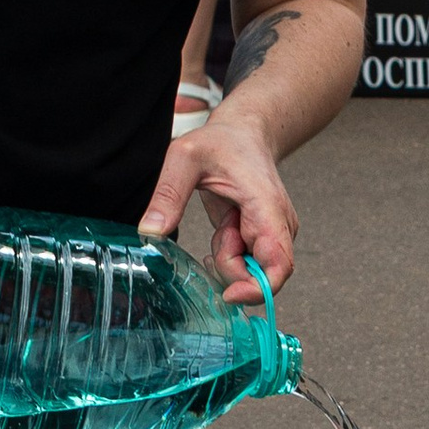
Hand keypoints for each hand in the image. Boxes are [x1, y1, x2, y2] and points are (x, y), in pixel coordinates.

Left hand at [138, 105, 299, 306]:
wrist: (243, 133)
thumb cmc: (223, 142)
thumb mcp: (185, 158)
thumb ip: (169, 195)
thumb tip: (149, 233)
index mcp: (268, 209)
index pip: (279, 267)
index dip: (257, 290)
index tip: (229, 295)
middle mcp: (279, 227)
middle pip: (257, 275)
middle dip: (229, 265)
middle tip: (220, 231)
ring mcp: (273, 235)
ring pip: (248, 272)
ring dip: (227, 256)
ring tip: (224, 221)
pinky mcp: (263, 239)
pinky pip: (243, 264)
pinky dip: (228, 254)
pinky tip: (225, 230)